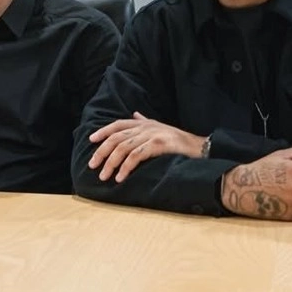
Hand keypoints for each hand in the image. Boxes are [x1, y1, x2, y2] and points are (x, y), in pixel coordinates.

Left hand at [88, 113, 206, 182]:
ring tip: (104, 176)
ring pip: (123, 148)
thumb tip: (135, 114)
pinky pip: (136, 156)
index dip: (103, 131)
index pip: (118, 124)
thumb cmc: (179, 141)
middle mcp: (145, 127)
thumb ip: (145, 121)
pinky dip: (125, 167)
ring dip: (111, 163)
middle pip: (116, 137)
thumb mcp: (160, 128)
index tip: (91, 140)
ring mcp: (151, 135)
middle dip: (102, 151)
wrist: (199, 147)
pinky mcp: (158, 145)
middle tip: (93, 165)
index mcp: (143, 123)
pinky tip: (120, 177)